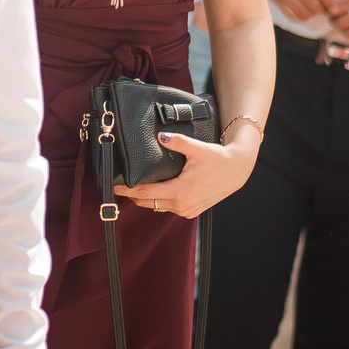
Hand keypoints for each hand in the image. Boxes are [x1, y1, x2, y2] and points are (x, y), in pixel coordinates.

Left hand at [113, 127, 259, 218]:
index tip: (112, 185)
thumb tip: (160, 136)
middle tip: (117, 183)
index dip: (125, 190)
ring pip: (156, 206)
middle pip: (146, 202)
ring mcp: (186, 211)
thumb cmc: (218, 159)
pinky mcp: (191, 212)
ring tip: (132, 185)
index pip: (143, 193)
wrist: (237, 171)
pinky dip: (158, 200)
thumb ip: (178, 142)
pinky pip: (167, 208)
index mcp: (179, 192)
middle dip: (131, 195)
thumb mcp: (198, 148)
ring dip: (144, 198)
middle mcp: (180, 205)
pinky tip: (154, 189)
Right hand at [262, 0, 337, 26]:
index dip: (330, 2)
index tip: (336, 9)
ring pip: (304, 13)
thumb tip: (333, 3)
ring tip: (313, 8)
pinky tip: (304, 10)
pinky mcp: (278, 2)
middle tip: (324, 8)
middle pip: (313, 4)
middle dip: (321, 9)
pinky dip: (302, 17)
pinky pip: (294, 17)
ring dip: (312, 14)